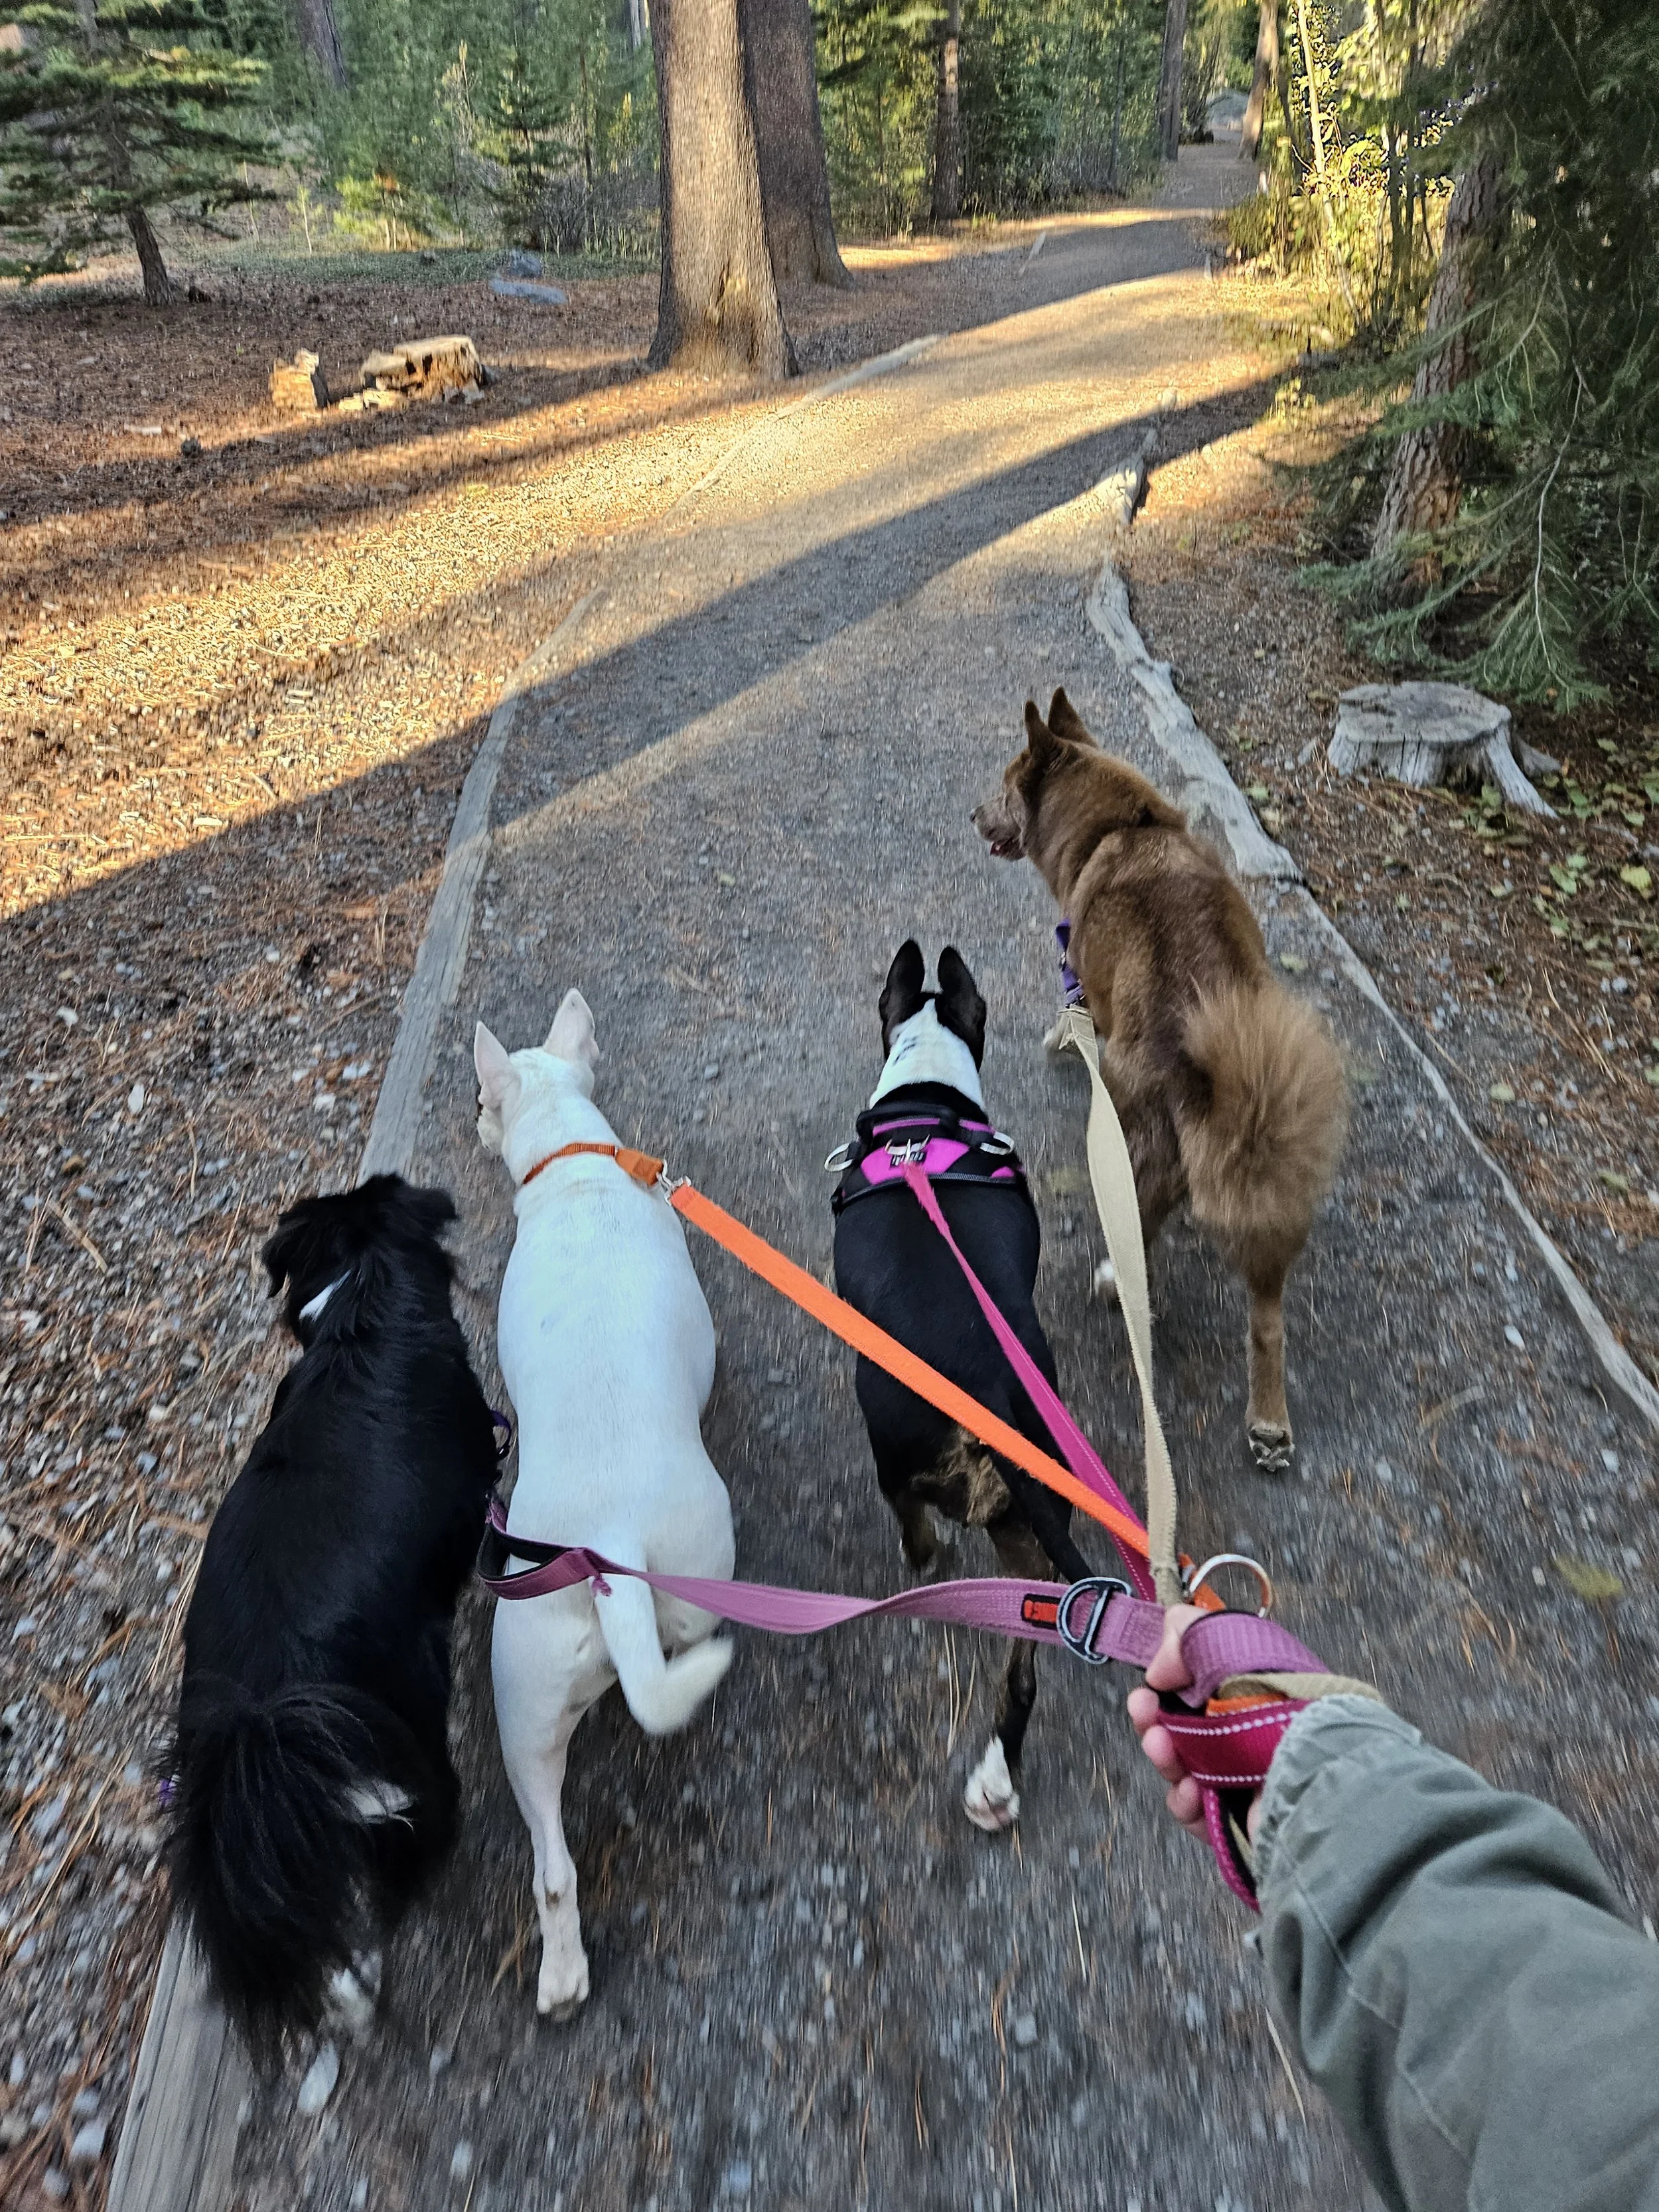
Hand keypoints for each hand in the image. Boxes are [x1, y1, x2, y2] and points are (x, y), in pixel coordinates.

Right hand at [1126, 1604, 1264, 1844]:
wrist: (1309, 1773)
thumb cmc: (1280, 1703)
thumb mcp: (1228, 1638)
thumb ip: (1185, 1635)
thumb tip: (1157, 1670)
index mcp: (1252, 1690)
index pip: (1199, 1683)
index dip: (1169, 1679)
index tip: (1152, 1675)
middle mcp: (1247, 1732)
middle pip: (1181, 1727)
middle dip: (1152, 1715)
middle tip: (1141, 1707)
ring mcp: (1242, 1777)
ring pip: (1182, 1768)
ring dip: (1163, 1755)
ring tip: (1159, 1745)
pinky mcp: (1238, 1819)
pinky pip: (1194, 1810)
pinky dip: (1184, 1800)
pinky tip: (1190, 1788)